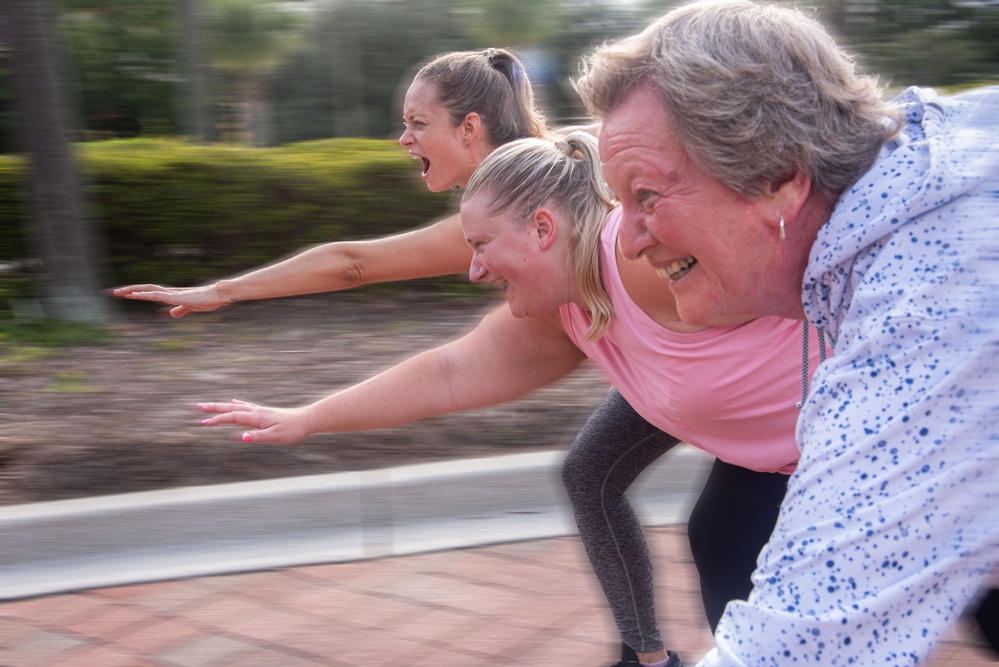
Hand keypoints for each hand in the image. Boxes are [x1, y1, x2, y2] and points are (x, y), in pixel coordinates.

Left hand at [110, 283, 228, 317]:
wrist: (217, 295)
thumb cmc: (207, 300)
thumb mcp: (191, 308)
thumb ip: (181, 310)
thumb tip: (171, 313)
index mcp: (171, 295)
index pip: (150, 292)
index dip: (137, 293)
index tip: (124, 294)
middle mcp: (168, 292)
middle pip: (144, 289)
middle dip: (129, 291)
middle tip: (113, 293)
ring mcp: (170, 294)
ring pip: (146, 290)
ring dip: (132, 291)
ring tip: (118, 292)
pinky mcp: (174, 297)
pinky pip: (155, 295)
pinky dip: (143, 295)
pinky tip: (133, 295)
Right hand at [197, 399, 311, 444]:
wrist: (306, 420)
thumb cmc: (292, 430)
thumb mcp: (275, 437)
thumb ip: (257, 437)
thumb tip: (242, 437)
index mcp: (256, 417)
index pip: (231, 417)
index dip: (216, 420)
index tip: (201, 424)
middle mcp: (255, 411)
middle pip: (229, 408)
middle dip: (211, 408)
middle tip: (194, 407)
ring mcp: (258, 411)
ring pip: (234, 406)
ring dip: (219, 406)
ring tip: (206, 405)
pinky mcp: (263, 412)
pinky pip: (244, 406)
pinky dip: (234, 404)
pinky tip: (232, 402)